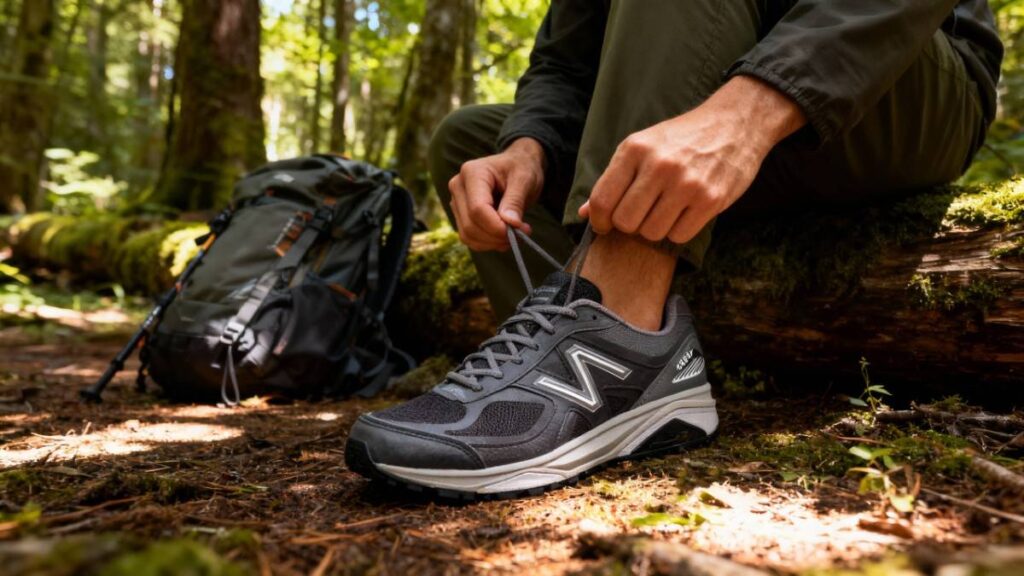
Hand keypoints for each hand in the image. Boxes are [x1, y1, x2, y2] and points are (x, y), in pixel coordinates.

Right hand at [448, 137, 545, 250]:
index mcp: (472, 172)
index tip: (520, 230)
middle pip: (470, 224)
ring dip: (492, 242)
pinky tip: (503, 236)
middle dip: (496, 236)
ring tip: (514, 234)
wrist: (516, 167)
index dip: (497, 226)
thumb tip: (510, 223)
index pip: (478, 209)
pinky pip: (469, 238)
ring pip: (467, 235)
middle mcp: (458, 186)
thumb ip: (515, 201)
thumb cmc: (521, 168)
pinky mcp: (460, 214)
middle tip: (521, 233)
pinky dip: (487, 243)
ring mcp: (456, 201)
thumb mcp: (524, 180)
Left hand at [579, 76, 805, 243]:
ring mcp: (686, 183)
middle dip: (628, 225)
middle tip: (640, 216)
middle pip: (625, 222)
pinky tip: (684, 213)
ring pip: (651, 233)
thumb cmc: (682, 138)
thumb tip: (584, 214)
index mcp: (635, 149)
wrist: (735, 123)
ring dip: (654, 229)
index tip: (605, 224)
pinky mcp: (710, 199)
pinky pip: (679, 236)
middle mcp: (659, 165)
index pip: (602, 200)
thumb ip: (613, 179)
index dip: (599, 221)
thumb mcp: (642, 146)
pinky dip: (678, 231)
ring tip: (664, 211)